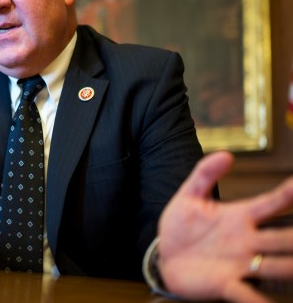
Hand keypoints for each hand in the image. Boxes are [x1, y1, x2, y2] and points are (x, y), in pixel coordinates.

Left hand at [158, 151, 292, 301]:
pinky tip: (267, 302)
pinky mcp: (226, 285)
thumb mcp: (189, 196)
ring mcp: (239, 264)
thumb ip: (205, 174)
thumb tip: (226, 154)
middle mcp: (247, 241)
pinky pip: (247, 295)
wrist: (163, 256)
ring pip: (276, 266)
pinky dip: (258, 300)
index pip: (270, 203)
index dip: (287, 194)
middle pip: (281, 238)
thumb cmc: (181, 226)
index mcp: (240, 217)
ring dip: (290, 266)